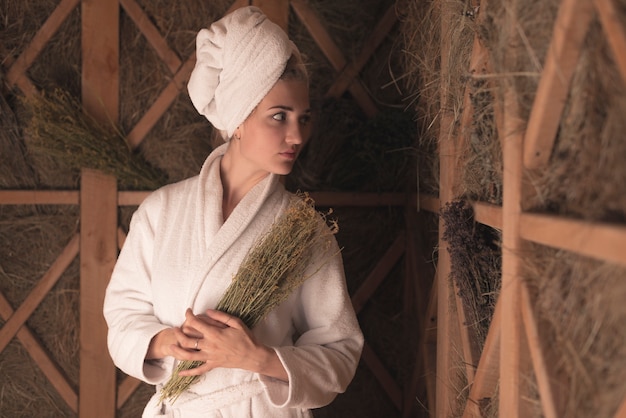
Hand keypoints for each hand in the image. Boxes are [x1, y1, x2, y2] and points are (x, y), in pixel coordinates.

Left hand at [171, 309, 287, 381]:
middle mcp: (209, 346)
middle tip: (176, 327)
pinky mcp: (213, 365)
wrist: (253, 356)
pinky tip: (179, 372)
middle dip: (178, 333)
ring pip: (188, 356)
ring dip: (177, 351)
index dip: (189, 315)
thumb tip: (207, 311)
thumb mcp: (236, 323)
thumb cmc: (246, 338)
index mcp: (215, 334)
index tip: (188, 311)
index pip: (195, 323)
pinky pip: (198, 370)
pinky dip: (188, 372)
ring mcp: (210, 357)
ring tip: (170, 346)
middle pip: (187, 340)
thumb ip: (221, 316)